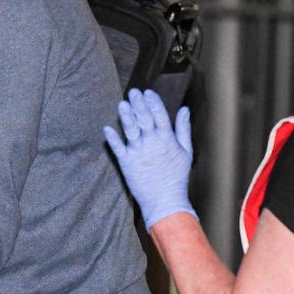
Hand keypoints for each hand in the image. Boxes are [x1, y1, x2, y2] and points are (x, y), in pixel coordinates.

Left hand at [103, 88, 196, 228]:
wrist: (165, 201)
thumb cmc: (177, 177)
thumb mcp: (186, 151)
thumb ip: (183, 128)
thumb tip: (184, 109)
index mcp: (167, 139)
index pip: (159, 115)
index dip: (153, 102)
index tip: (147, 92)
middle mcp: (152, 143)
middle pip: (144, 118)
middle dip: (138, 104)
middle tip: (133, 92)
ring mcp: (138, 153)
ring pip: (130, 130)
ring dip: (126, 116)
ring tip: (122, 104)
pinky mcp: (126, 163)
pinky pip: (117, 148)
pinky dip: (112, 139)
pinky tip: (107, 128)